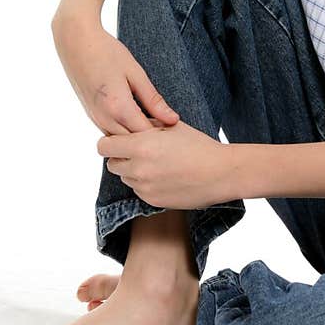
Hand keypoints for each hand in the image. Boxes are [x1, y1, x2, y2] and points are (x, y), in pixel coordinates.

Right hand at [52, 14, 179, 133]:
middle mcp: (104, 118)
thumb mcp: (136, 74)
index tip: (175, 128)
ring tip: (154, 122)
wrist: (75, 41)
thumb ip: (154, 101)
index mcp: (118, 107)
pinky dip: (125, 130)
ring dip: (137, 136)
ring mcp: (95, 118)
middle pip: (133, 143)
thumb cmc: (107, 52)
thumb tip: (172, 120)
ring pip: (120, 141)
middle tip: (168, 128)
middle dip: (150, 139)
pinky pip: (111, 132)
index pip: (146, 135)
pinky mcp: (91, 115)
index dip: (163, 134)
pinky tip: (137, 118)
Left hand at [97, 118, 232, 209]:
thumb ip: (146, 124)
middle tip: (140, 152)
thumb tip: (130, 124)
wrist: (220, 173)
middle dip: (121, 157)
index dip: (110, 142)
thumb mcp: (172, 126)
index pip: (104, 146)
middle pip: (111, 164)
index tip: (120, 140)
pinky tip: (165, 176)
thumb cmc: (199, 146)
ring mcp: (144, 187)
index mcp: (141, 146)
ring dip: (134, 171)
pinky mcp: (152, 201)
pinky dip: (145, 184)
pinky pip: (138, 190)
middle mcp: (138, 168)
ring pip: (125, 178)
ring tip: (157, 164)